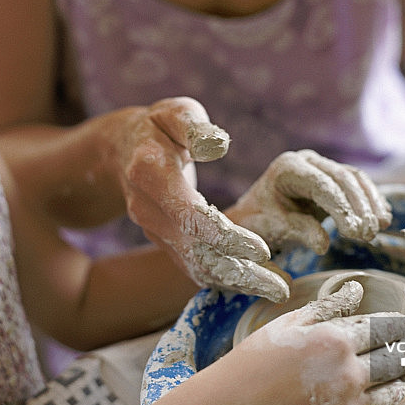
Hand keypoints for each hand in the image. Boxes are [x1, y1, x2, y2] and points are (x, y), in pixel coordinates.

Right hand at [117, 97, 290, 300]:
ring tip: (277, 291)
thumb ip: (195, 127)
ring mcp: (152, 229)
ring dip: (235, 282)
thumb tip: (219, 145)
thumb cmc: (160, 127)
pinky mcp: (162, 241)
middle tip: (281, 287)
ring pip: (194, 265)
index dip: (225, 235)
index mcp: (149, 173)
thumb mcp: (176, 112)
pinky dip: (224, 280)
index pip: (189, 214)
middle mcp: (146, 208)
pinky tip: (257, 286)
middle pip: (194, 248)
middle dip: (239, 270)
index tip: (262, 250)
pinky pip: (193, 266)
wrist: (123, 151)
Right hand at [224, 287, 404, 404]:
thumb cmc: (257, 359)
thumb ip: (328, 306)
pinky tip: (383, 397)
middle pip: (394, 359)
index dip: (398, 325)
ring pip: (393, 391)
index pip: (384, 330)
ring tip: (400, 371)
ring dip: (401, 378)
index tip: (404, 324)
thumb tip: (357, 290)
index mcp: (336, 341)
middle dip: (402, 350)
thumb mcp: (290, 322)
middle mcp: (349, 373)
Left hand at [226, 150, 391, 256]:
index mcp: (288, 168)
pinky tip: (382, 217)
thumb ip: (298, 231)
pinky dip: (371, 200)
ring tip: (381, 227)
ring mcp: (321, 165)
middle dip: (360, 207)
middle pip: (342, 179)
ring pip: (354, 179)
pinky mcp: (332, 176)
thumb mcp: (273, 227)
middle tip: (370, 234)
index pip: (322, 185)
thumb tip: (323, 244)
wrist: (255, 214)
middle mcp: (307, 160)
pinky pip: (357, 184)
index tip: (356, 232)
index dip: (342, 208)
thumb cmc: (260, 221)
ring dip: (370, 203)